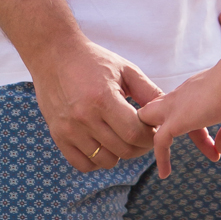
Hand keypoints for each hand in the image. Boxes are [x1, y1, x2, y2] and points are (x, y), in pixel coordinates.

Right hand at [30, 35, 160, 171]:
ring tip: (120, 136)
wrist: (54, 54)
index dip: (150, 137)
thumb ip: (148, 91)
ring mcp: (69, 129)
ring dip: (119, 153)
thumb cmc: (93, 60)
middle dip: (139, 146)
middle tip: (141, 135)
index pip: (134, 133)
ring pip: (105, 161)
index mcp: (103, 98)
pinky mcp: (58, 136)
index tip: (153, 130)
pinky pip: (83, 165)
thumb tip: (167, 113)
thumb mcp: (125, 69)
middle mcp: (84, 117)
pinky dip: (97, 160)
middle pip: (123, 150)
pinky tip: (102, 143)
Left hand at [138, 57, 220, 178]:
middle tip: (169, 150)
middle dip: (159, 126)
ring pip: (148, 119)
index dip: (199, 132)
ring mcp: (176, 106)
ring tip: (159, 163)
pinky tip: (165, 174)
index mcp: (196, 91)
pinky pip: (159, 142)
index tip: (215, 148)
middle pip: (158, 111)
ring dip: (152, 137)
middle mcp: (181, 96)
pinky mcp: (175, 119)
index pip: (185, 110)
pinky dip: (161, 158)